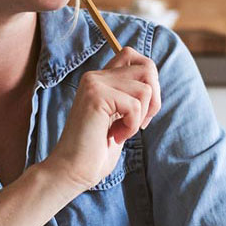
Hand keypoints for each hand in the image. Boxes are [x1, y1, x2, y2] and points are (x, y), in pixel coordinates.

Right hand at [43, 46, 161, 192]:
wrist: (71, 171)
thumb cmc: (95, 152)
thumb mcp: (118, 119)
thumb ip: (130, 97)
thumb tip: (153, 83)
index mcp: (100, 79)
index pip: (133, 55)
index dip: (149, 79)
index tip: (141, 109)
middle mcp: (95, 76)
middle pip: (147, 67)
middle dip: (154, 99)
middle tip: (139, 122)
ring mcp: (94, 84)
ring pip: (145, 88)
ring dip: (141, 117)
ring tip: (122, 132)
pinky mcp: (96, 96)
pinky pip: (135, 105)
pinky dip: (132, 126)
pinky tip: (115, 136)